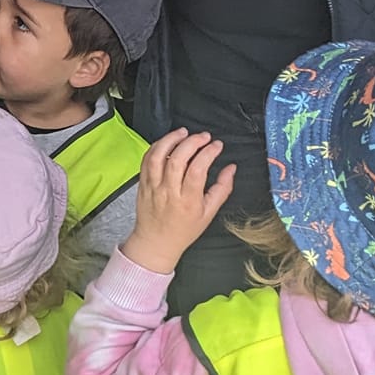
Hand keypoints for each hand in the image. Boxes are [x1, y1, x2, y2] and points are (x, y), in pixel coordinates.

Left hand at [122, 129, 235, 274]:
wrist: (156, 242)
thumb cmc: (183, 230)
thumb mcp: (209, 213)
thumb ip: (222, 189)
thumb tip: (231, 168)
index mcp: (187, 201)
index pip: (197, 170)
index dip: (208, 153)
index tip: (217, 146)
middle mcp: (168, 192)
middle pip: (178, 159)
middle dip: (193, 142)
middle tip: (204, 136)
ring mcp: (153, 187)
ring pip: (158, 156)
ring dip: (171, 139)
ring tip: (184, 132)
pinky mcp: (143, 184)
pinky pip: (146, 160)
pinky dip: (157, 147)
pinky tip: (167, 142)